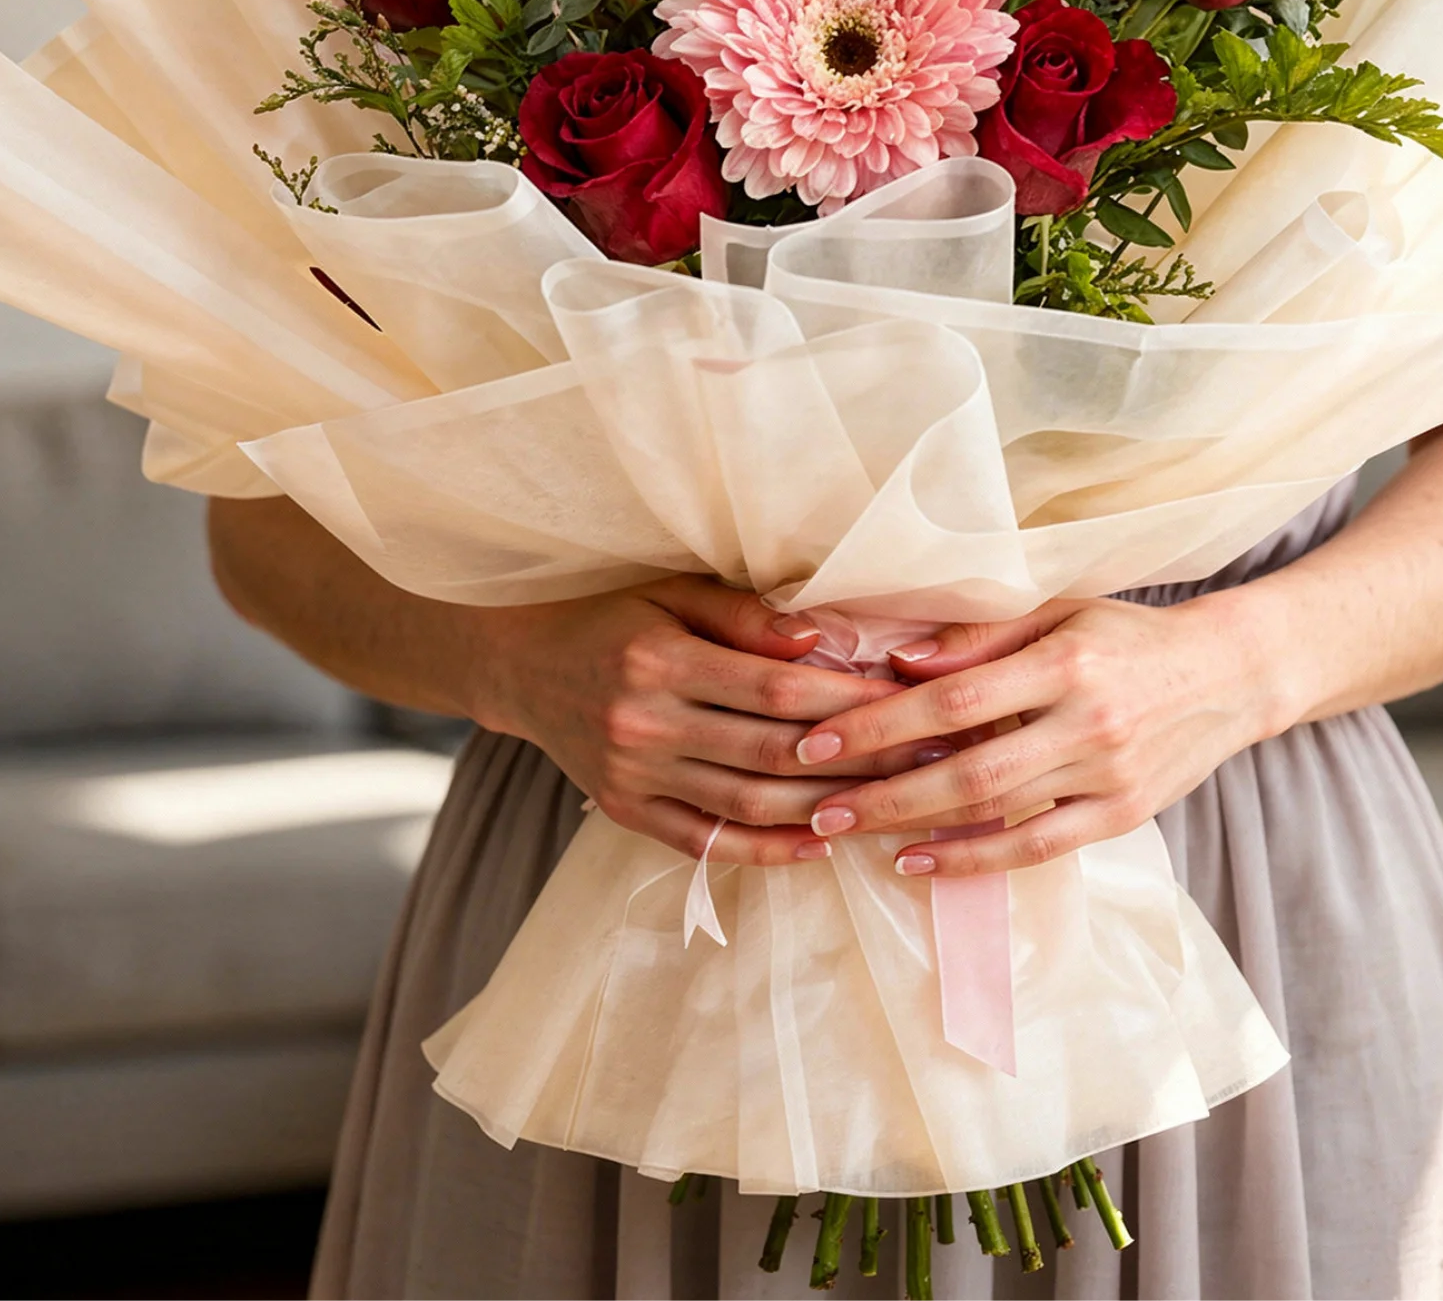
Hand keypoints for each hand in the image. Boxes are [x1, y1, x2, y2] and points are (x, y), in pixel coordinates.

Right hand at [469, 576, 910, 866]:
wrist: (520, 666)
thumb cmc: (609, 617)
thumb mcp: (670, 593)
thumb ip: (744, 615)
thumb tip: (821, 641)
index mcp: (659, 661)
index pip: (774, 691)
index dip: (846, 702)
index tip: (906, 702)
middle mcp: (645, 724)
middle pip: (771, 753)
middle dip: (856, 760)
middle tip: (922, 759)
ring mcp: (633, 776)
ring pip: (747, 805)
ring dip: (824, 810)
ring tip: (888, 804)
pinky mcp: (626, 812)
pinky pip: (708, 842)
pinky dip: (768, 850)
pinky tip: (820, 844)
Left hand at [790, 588, 1289, 876]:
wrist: (1229, 674)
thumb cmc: (1126, 635)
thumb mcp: (1058, 610)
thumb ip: (979, 637)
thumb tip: (898, 660)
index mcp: (1065, 661)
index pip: (955, 698)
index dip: (882, 723)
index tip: (818, 740)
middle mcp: (1088, 721)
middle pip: (967, 768)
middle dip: (882, 792)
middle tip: (814, 805)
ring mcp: (1108, 775)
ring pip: (996, 812)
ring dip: (914, 828)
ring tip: (847, 835)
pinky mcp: (1123, 815)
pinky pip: (1038, 846)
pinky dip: (975, 859)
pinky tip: (919, 862)